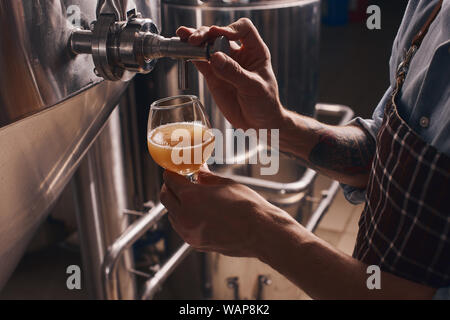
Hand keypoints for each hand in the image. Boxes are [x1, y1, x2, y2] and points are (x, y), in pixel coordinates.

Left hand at [160, 169, 295, 256]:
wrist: (261, 232)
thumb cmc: (248, 208)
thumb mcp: (226, 184)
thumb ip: (207, 178)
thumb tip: (199, 173)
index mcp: (191, 197)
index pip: (171, 181)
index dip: (171, 173)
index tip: (174, 171)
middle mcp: (185, 216)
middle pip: (166, 198)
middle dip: (169, 188)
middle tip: (177, 182)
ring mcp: (189, 232)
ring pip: (171, 215)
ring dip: (175, 205)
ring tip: (187, 198)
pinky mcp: (196, 243)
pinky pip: (181, 228)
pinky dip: (182, 219)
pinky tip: (194, 213)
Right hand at [176, 18, 284, 129]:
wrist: (258, 124)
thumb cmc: (264, 103)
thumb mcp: (253, 87)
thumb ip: (234, 72)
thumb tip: (215, 56)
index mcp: (255, 51)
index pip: (243, 29)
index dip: (231, 28)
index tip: (220, 35)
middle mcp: (238, 53)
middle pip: (220, 34)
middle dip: (207, 33)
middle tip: (196, 40)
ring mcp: (224, 64)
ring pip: (207, 46)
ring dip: (195, 40)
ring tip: (183, 37)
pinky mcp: (213, 76)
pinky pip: (200, 62)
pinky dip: (191, 55)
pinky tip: (182, 50)